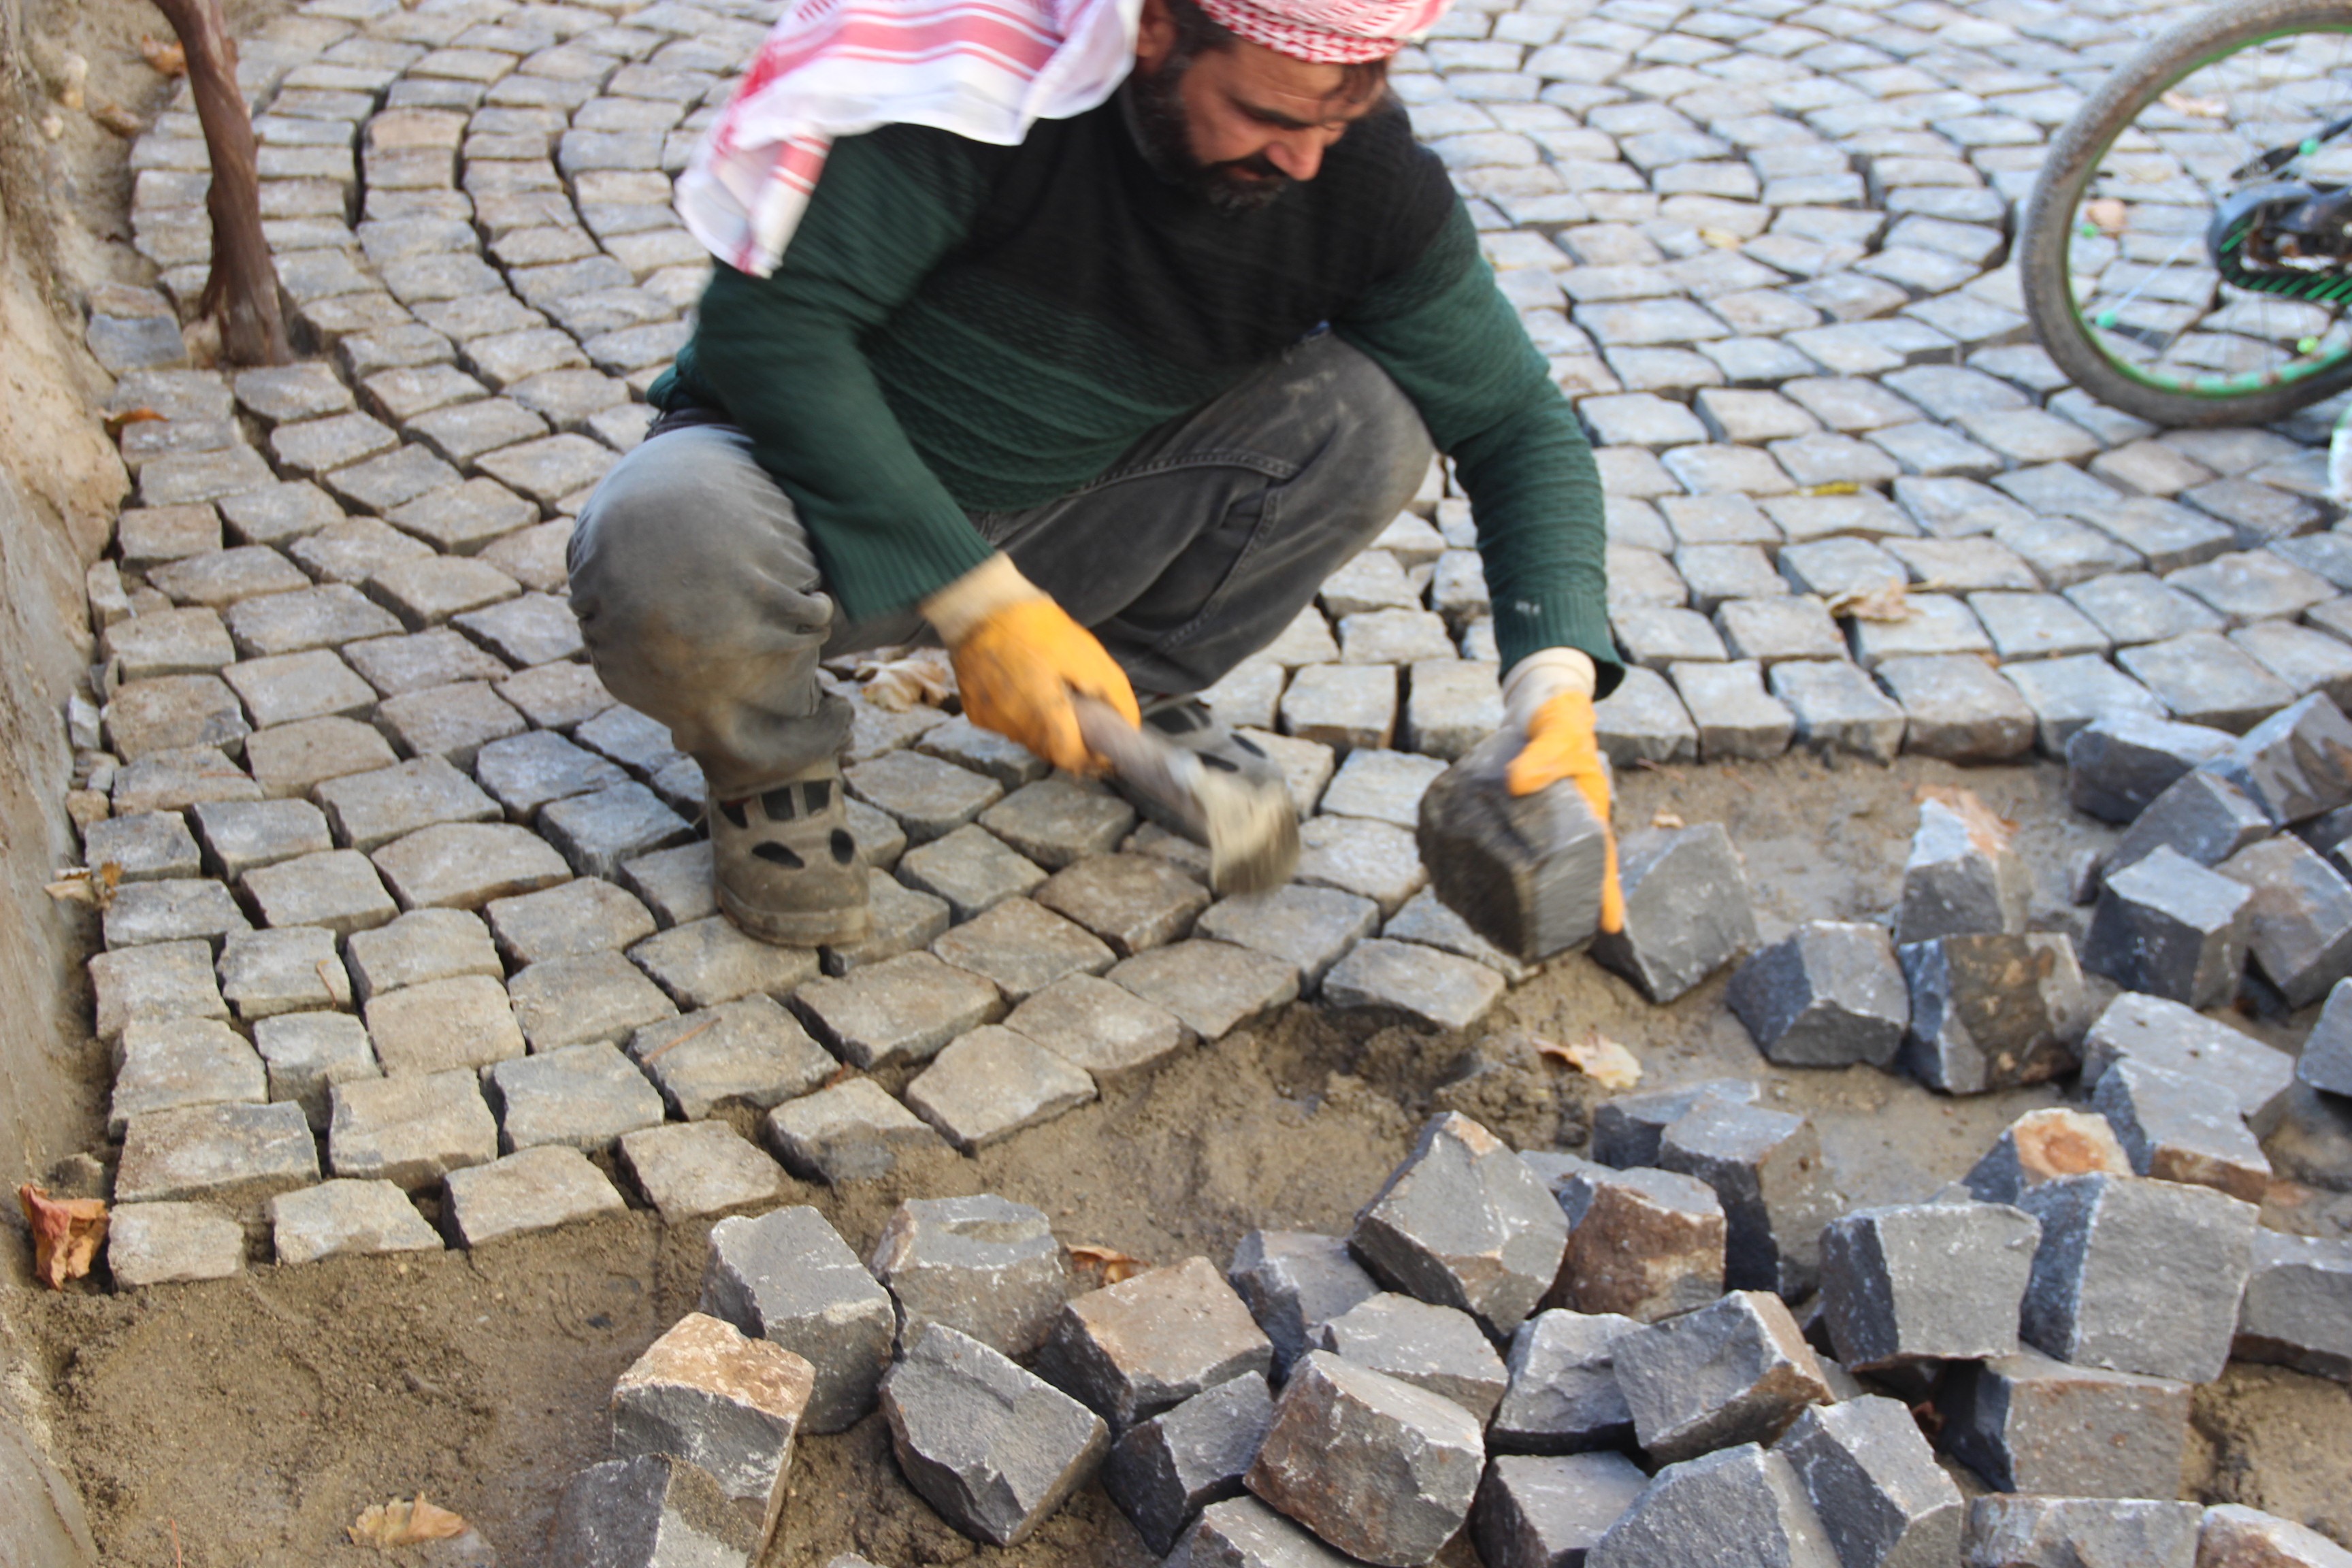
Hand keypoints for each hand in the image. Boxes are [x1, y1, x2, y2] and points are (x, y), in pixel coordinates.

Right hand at [925, 556, 1138, 774]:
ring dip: (1046, 724)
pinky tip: (1023, 684)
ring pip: (1029, 738)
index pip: (1072, 758)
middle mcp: (1013, 726)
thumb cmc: (1034, 625)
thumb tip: (1129, 724)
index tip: (1104, 744)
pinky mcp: (977, 713)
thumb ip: (1114, 695)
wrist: (979, 605)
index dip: (1093, 755)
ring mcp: (991, 721)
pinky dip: (1022, 712)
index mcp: (1043, 715)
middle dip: (1071, 737)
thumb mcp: (1088, 655)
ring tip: (1049, 689)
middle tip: (1080, 708)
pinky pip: (1008, 723)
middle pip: (1052, 751)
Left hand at [1503, 658, 1623, 934]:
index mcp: (1588, 813)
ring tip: (1501, 925)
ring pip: (1533, 865)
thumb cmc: (1560, 717)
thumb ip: (1542, 754)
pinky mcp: (1510, 815)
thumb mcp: (1557, 731)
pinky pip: (1503, 845)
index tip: (1609, 927)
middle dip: (1562, 907)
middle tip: (1545, 943)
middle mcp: (1563, 825)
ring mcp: (1537, 823)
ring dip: (1522, 893)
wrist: (1540, 702)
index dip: (1605, 892)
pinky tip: (1465, 878)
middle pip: (1566, 873)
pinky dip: (1489, 863)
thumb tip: (1516, 783)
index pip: (1601, 859)